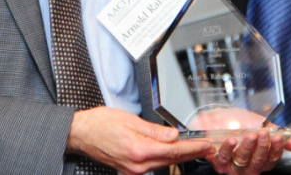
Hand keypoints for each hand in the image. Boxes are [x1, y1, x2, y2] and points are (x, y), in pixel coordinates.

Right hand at [67, 106, 213, 174]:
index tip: (206, 145)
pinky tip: (174, 152)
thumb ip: (154, 130)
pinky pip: (153, 164)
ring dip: (181, 157)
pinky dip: (166, 158)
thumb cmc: (100, 123)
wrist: (81, 134)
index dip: (193, 148)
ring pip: (163, 163)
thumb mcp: (129, 120)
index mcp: (138, 150)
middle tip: (209, 148)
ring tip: (196, 149)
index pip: (173, 150)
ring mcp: (133, 170)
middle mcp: (137, 164)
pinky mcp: (130, 169)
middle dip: (192, 154)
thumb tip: (173, 135)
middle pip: (171, 159)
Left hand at [205, 128, 290, 174]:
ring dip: (246, 148)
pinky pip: (223, 159)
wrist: (216, 115)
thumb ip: (276, 132)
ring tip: (247, 135)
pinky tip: (228, 140)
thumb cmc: (237, 120)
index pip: (272, 158)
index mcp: (259, 156)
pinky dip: (226, 149)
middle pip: (259, 162)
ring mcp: (233, 165)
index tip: (278, 137)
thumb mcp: (258, 123)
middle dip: (262, 147)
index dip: (276, 149)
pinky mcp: (218, 162)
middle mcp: (247, 164)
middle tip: (263, 134)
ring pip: (243, 161)